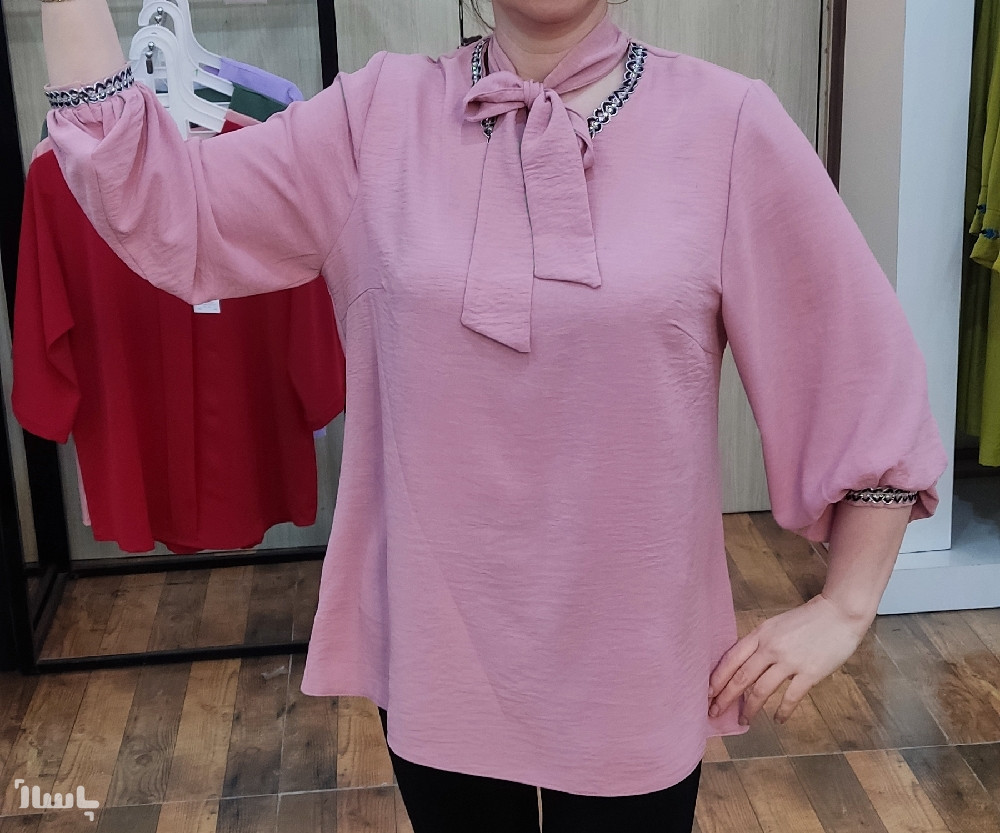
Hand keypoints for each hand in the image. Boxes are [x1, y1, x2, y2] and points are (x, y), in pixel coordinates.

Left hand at [708, 593, 870, 724]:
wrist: (839, 613)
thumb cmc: (808, 619)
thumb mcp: (776, 625)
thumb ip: (761, 643)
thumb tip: (745, 664)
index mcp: (760, 634)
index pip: (731, 659)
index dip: (718, 678)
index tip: (707, 693)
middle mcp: (770, 648)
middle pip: (741, 677)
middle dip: (725, 697)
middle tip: (714, 712)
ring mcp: (789, 661)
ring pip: (761, 690)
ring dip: (750, 708)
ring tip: (744, 721)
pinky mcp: (809, 673)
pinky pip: (791, 697)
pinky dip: (782, 711)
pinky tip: (778, 720)